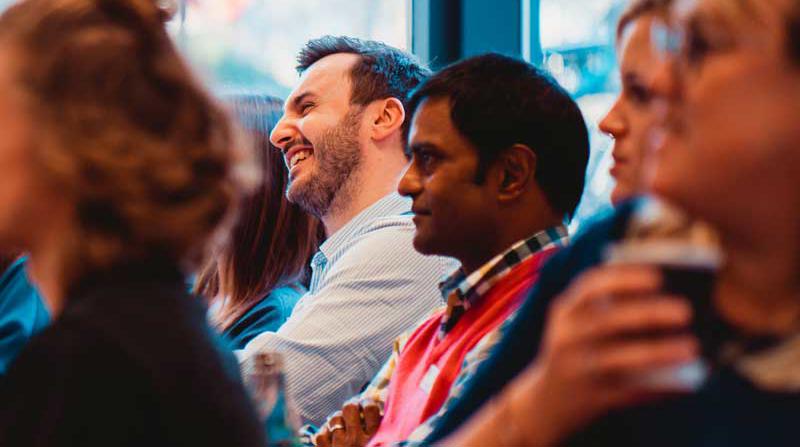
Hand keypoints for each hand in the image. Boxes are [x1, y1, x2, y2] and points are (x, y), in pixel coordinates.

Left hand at [314, 399, 382, 446]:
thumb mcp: (380, 443)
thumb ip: (379, 428)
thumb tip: (378, 404)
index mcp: (372, 437)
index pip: (370, 407)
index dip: (368, 403)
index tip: (367, 405)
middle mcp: (355, 439)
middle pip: (349, 407)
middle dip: (351, 407)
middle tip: (353, 411)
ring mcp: (338, 445)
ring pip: (334, 418)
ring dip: (338, 421)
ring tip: (342, 427)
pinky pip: (321, 433)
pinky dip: (325, 433)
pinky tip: (332, 438)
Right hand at [506, 265, 699, 444]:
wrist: (545, 401)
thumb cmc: (575, 350)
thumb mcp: (576, 322)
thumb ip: (607, 305)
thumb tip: (667, 296)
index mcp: (565, 310)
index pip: (589, 286)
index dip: (623, 279)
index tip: (657, 276)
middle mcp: (567, 337)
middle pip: (608, 320)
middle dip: (648, 313)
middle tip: (686, 310)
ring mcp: (577, 369)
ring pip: (620, 359)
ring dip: (658, 352)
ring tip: (691, 347)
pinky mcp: (591, 398)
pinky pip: (630, 392)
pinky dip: (659, 387)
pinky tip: (686, 383)